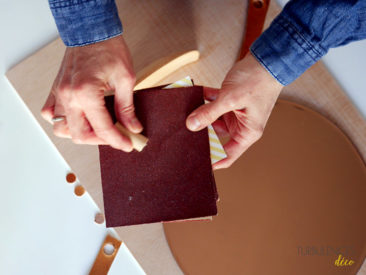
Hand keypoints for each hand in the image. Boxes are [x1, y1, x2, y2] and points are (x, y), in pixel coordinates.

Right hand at [41, 35, 141, 150]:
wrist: (91, 30)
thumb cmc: (109, 49)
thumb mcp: (125, 79)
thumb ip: (126, 108)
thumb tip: (132, 128)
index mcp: (86, 93)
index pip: (102, 128)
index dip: (117, 140)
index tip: (128, 145)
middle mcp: (68, 96)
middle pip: (80, 135)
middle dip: (101, 140)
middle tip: (117, 137)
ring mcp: (59, 93)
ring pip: (62, 128)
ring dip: (81, 133)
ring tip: (99, 129)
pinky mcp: (56, 89)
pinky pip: (51, 113)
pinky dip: (63, 121)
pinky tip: (79, 118)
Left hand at [186, 53, 282, 168]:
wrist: (269, 58)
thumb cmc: (258, 80)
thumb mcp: (230, 99)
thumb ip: (210, 113)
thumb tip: (192, 125)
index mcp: (247, 132)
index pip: (228, 155)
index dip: (213, 161)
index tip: (197, 162)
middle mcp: (242, 125)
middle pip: (217, 137)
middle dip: (202, 134)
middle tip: (185, 132)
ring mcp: (237, 113)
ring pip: (214, 120)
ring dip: (202, 114)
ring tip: (188, 111)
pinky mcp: (232, 102)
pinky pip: (215, 105)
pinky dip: (206, 100)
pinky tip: (196, 94)